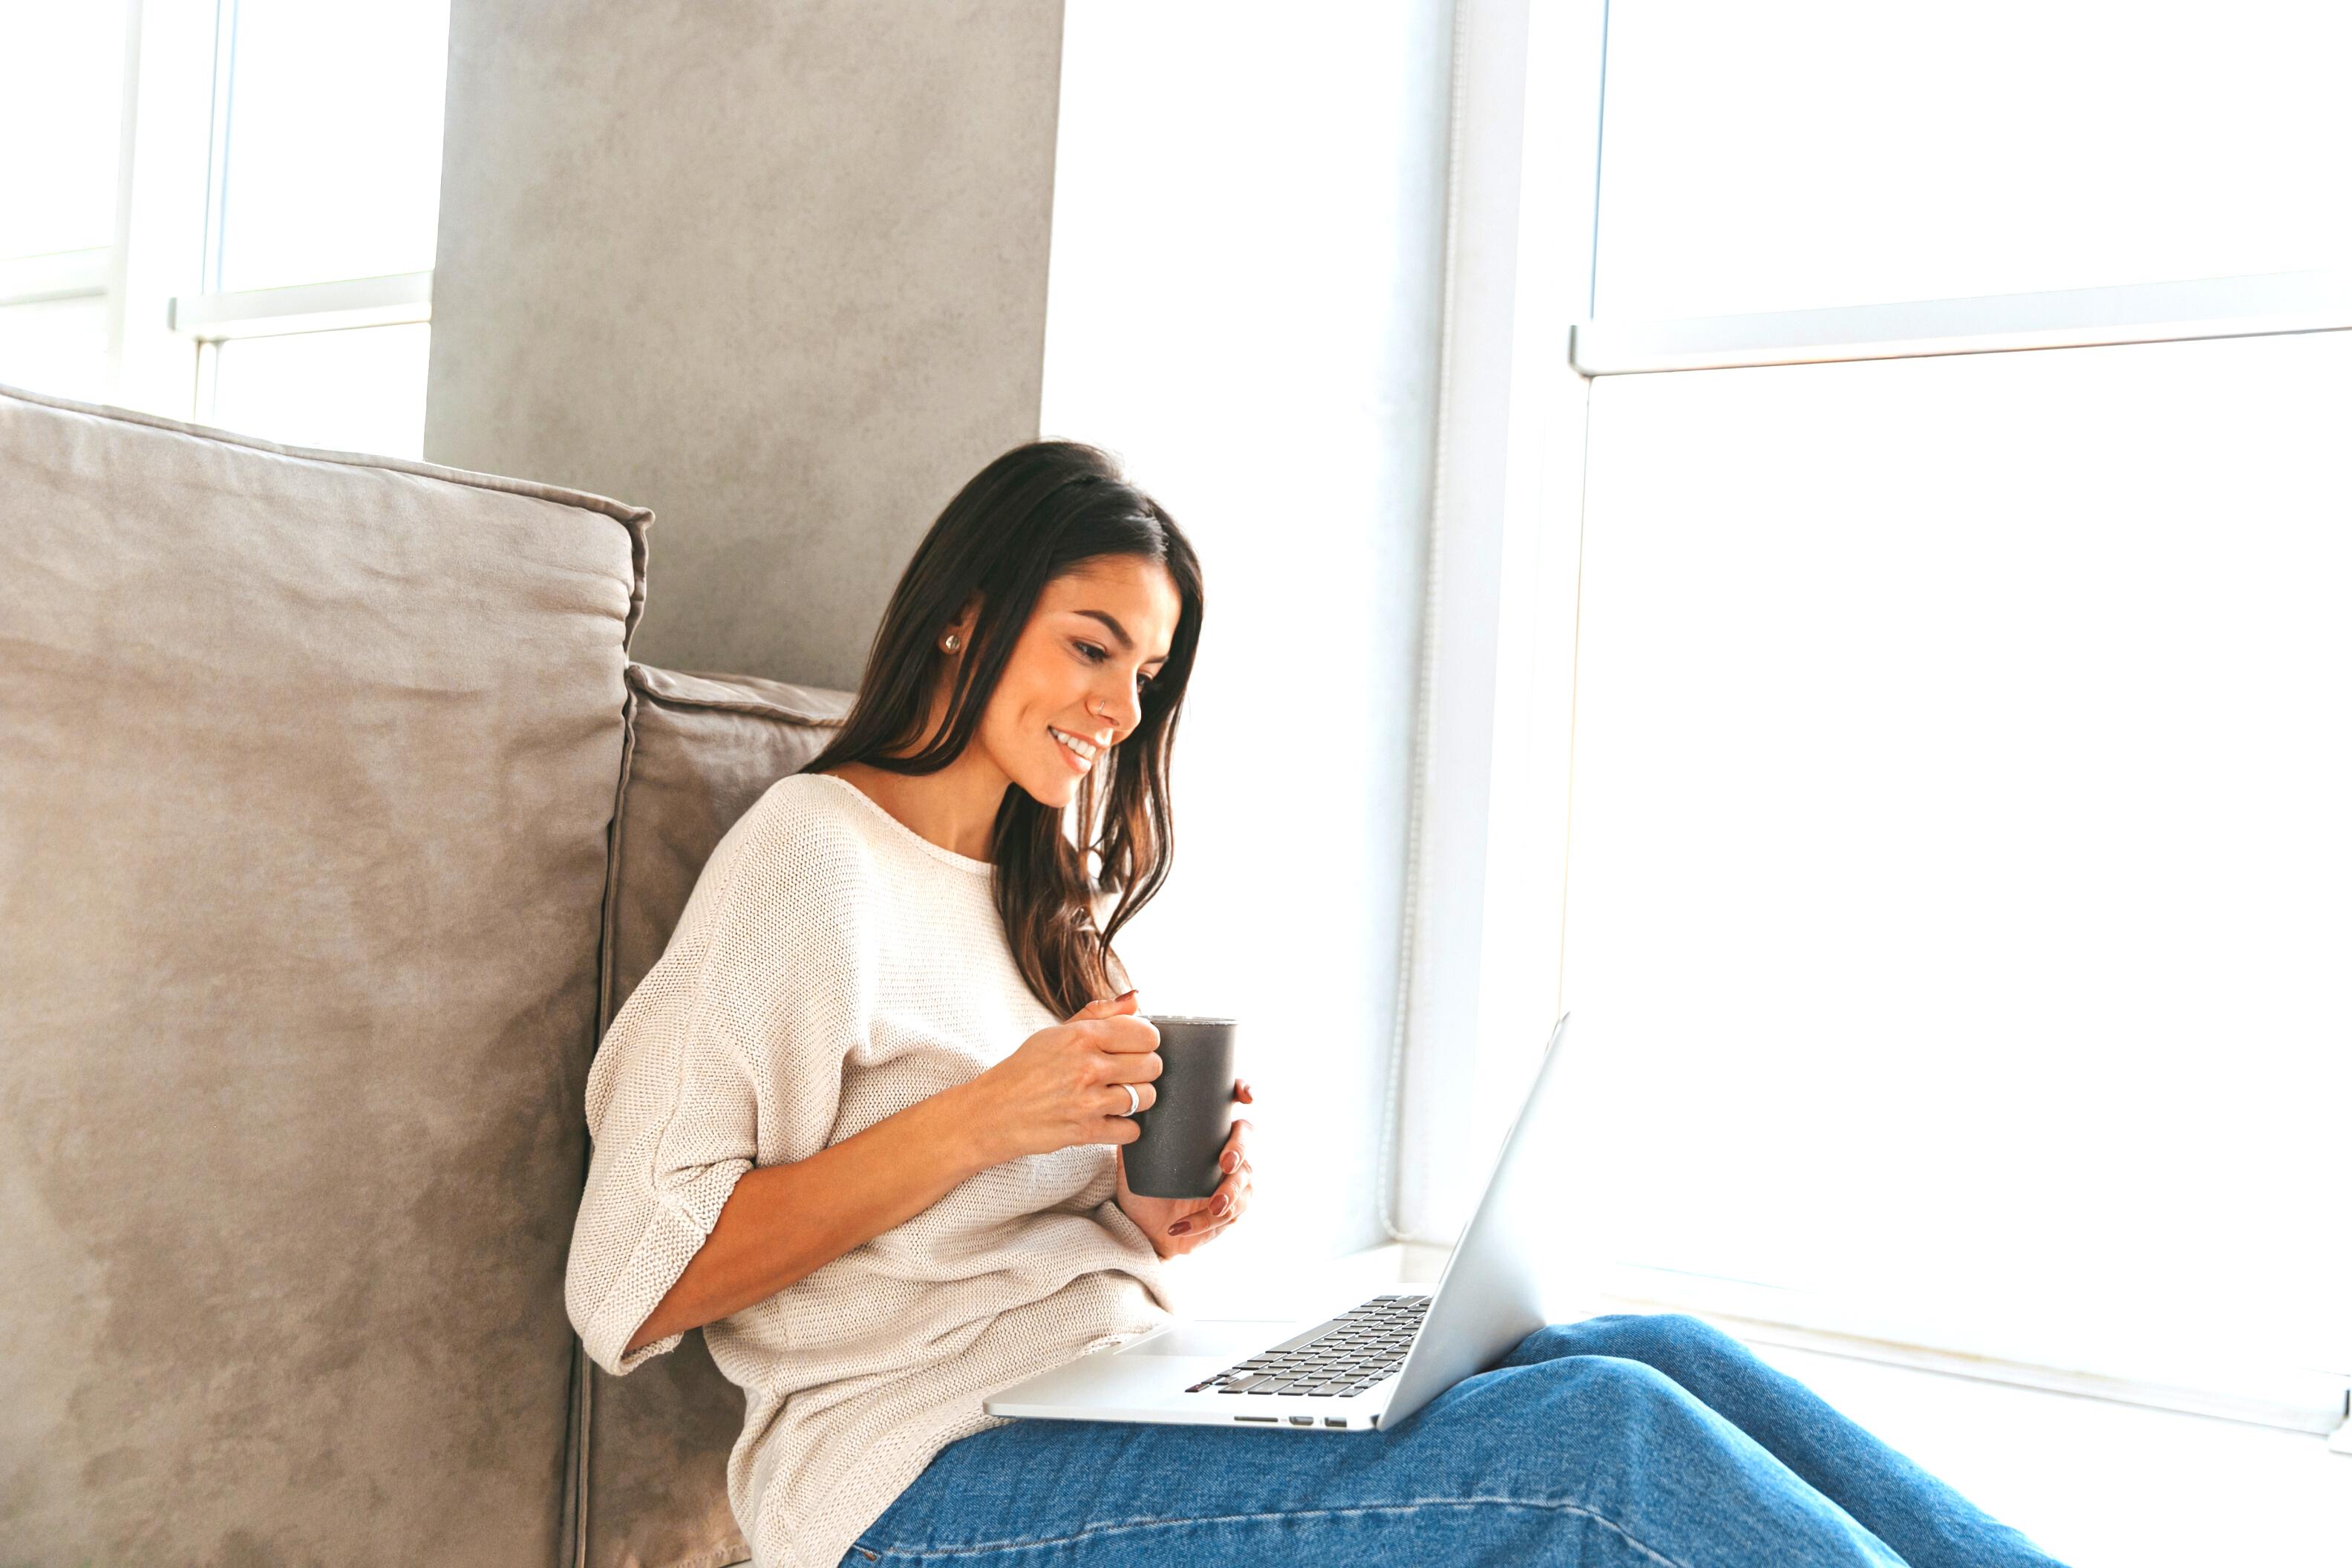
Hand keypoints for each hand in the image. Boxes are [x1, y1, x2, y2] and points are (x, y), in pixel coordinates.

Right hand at [959, 989, 1160, 1163]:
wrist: (991, 1112)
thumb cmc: (1023, 1071)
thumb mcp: (1056, 1033)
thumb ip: (1099, 1014)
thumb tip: (1136, 998)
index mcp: (1082, 1036)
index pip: (1145, 1034)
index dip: (1145, 1040)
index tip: (1136, 1046)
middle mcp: (1088, 1067)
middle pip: (1152, 1065)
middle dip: (1144, 1069)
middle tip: (1127, 1072)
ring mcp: (1088, 1102)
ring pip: (1147, 1098)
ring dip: (1138, 1098)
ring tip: (1118, 1095)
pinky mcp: (1085, 1132)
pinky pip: (1132, 1131)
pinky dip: (1125, 1127)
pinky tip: (1110, 1119)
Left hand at [1115, 1077, 1254, 1259]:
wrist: (1142, 1227)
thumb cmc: (1144, 1187)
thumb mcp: (1134, 1157)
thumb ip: (1131, 1133)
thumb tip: (1122, 1105)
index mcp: (1205, 1132)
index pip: (1229, 1104)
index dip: (1243, 1093)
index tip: (1246, 1097)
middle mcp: (1223, 1152)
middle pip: (1245, 1139)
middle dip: (1239, 1149)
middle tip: (1224, 1163)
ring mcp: (1230, 1181)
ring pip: (1244, 1181)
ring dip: (1230, 1193)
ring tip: (1213, 1206)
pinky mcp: (1229, 1211)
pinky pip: (1228, 1215)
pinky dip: (1204, 1221)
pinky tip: (1183, 1226)